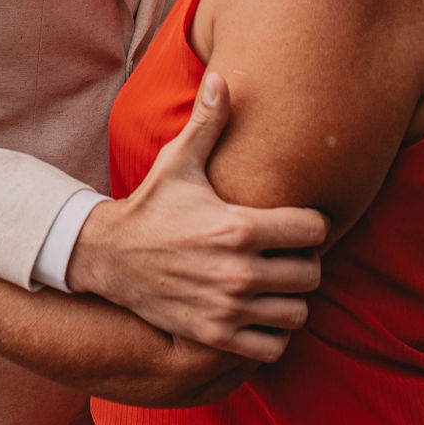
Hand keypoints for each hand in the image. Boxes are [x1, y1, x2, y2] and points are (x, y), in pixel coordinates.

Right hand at [66, 72, 327, 360]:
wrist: (109, 257)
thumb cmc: (152, 206)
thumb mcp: (178, 163)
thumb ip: (208, 122)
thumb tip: (222, 76)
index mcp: (239, 227)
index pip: (314, 230)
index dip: (310, 223)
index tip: (294, 221)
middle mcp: (239, 272)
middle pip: (311, 274)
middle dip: (304, 261)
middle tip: (285, 253)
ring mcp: (228, 309)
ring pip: (297, 314)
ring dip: (291, 299)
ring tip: (275, 283)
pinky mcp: (216, 337)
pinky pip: (272, 348)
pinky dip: (272, 334)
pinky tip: (258, 312)